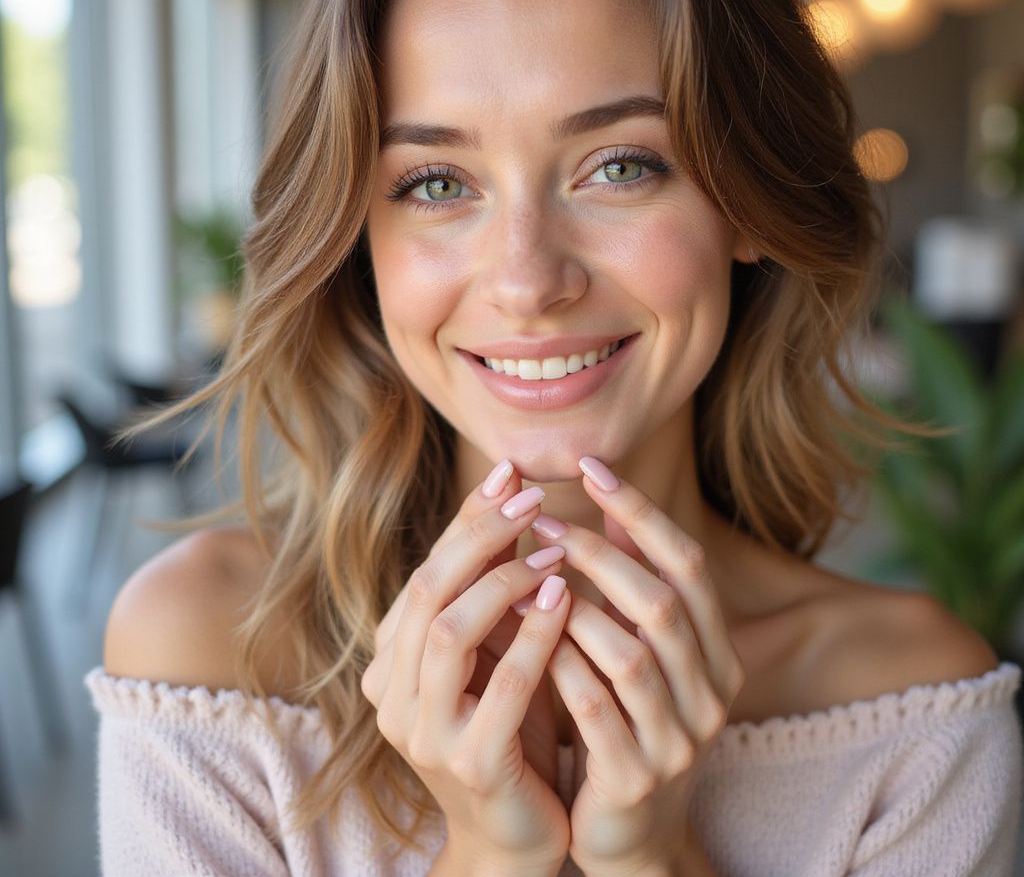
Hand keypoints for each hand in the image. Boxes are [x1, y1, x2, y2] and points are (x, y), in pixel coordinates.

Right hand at [360, 462, 571, 873]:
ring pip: (449, 631)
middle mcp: (392, 691)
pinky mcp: (469, 763)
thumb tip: (512, 497)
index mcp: (393, 660)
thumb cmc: (510, 729)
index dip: (466, 519)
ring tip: (553, 549)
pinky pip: (502, 687)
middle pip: (428, 590)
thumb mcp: (494, 650)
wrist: (514, 834)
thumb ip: (494, 588)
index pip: (426, 570)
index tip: (509, 473)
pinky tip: (564, 601)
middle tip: (530, 495)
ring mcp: (423, 731)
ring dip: (504, 580)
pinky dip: (533, 636)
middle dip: (479, 535)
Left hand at [532, 457, 745, 874]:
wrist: (631, 836)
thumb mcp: (640, 649)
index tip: (590, 467)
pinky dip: (559, 664)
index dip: (640, 511)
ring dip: (571, 608)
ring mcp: (678, 740)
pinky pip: (594, 708)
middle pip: (661, 603)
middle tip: (543, 522)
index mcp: (717, 652)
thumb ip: (631, 585)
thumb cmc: (627, 720)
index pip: (689, 564)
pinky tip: (526, 636)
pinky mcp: (635, 778)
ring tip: (523, 576)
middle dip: (598, 555)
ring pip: (629, 654)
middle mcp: (710, 693)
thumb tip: (611, 503)